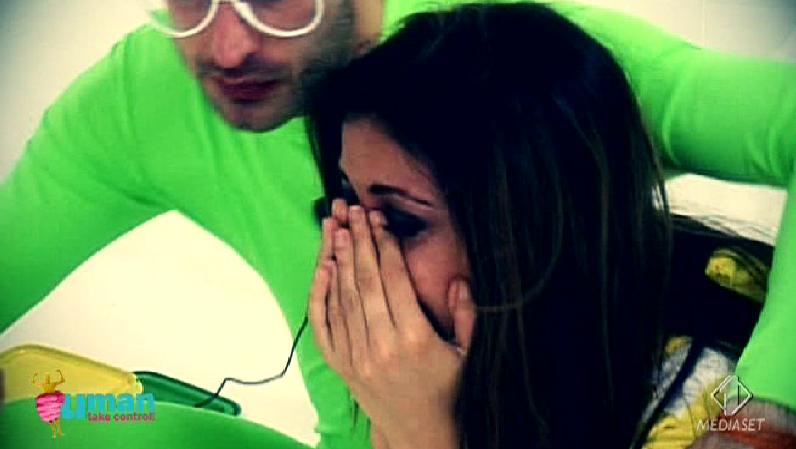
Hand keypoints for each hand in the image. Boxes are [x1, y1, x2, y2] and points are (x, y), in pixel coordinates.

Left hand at [309, 201, 475, 448]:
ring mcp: (356, 357)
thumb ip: (466, 314)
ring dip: (337, 259)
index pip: (393, 280)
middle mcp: (382, 346)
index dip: (384, 245)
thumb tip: (459, 277)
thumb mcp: (467, 353)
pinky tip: (322, 268)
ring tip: (335, 226)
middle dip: (358, 241)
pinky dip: (320, 294)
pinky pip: (324, 324)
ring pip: (342, 298)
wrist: (417, 431)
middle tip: (352, 210)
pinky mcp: (341, 365)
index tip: (378, 219)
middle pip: (364, 282)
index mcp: (415, 339)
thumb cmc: (446, 388)